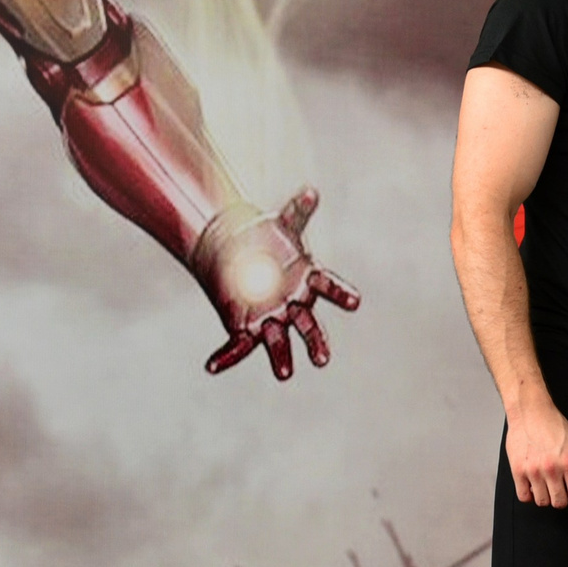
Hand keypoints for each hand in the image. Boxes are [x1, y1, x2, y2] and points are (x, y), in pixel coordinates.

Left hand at [198, 189, 362, 379]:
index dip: (342, 295)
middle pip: (308, 326)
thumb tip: (312, 191)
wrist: (235, 252)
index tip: (356, 302)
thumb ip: (298, 211)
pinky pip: (238, 346)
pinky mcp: (247, 328)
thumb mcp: (281, 223)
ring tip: (285, 375)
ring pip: (279, 342)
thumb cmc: (265, 239)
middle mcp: (294, 304)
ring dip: (282, 358)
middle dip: (316, 343)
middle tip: (322, 359)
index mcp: (307, 280)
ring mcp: (272, 319)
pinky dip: (226, 357)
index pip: (328, 288)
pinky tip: (211, 365)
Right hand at [505, 395, 567, 512]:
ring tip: (547, 487)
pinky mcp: (517, 470)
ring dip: (546, 498)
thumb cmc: (555, 426)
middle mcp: (552, 469)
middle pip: (559, 502)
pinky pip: (524, 496)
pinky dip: (530, 496)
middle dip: (563, 502)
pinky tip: (533, 487)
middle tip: (562, 495)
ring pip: (542, 502)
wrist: (531, 412)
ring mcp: (533, 471)